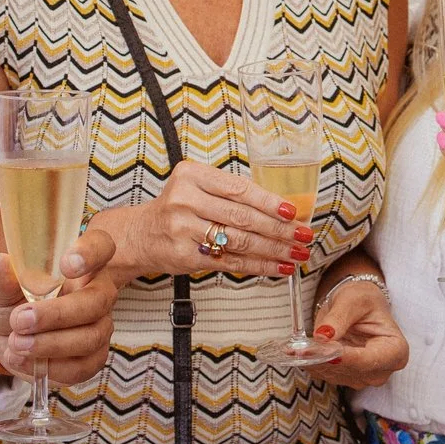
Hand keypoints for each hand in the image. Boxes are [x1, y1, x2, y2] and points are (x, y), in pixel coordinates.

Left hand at [0, 231, 118, 383]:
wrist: (7, 337)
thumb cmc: (12, 302)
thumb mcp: (1, 288)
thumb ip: (3, 277)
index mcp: (82, 265)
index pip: (101, 246)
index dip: (91, 253)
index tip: (66, 265)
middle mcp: (98, 293)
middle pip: (97, 301)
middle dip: (57, 314)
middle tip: (20, 320)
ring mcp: (99, 327)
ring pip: (90, 338)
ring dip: (50, 344)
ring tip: (15, 344)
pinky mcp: (92, 359)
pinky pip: (82, 368)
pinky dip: (50, 368)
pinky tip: (22, 360)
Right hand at [93, 160, 309, 278]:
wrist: (141, 234)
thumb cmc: (178, 208)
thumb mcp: (197, 187)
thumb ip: (231, 193)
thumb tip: (283, 208)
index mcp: (192, 176)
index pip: (238, 189)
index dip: (268, 202)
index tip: (292, 212)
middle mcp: (185, 201)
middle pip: (242, 217)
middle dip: (278, 230)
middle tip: (303, 236)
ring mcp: (183, 230)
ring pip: (239, 242)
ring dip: (274, 251)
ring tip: (297, 254)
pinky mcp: (185, 256)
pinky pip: (230, 262)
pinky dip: (258, 266)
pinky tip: (278, 268)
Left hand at [307, 273, 408, 389]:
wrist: (358, 307)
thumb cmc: (364, 301)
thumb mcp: (353, 300)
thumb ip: (339, 317)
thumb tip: (323, 335)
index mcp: (395, 350)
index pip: (369, 360)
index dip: (344, 357)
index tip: (321, 349)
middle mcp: (382, 370)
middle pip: (351, 370)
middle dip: (324, 360)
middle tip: (299, 349)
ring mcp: (363, 377)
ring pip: (335, 375)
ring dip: (314, 362)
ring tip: (296, 348)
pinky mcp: (345, 377)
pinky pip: (325, 374)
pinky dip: (311, 363)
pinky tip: (300, 352)